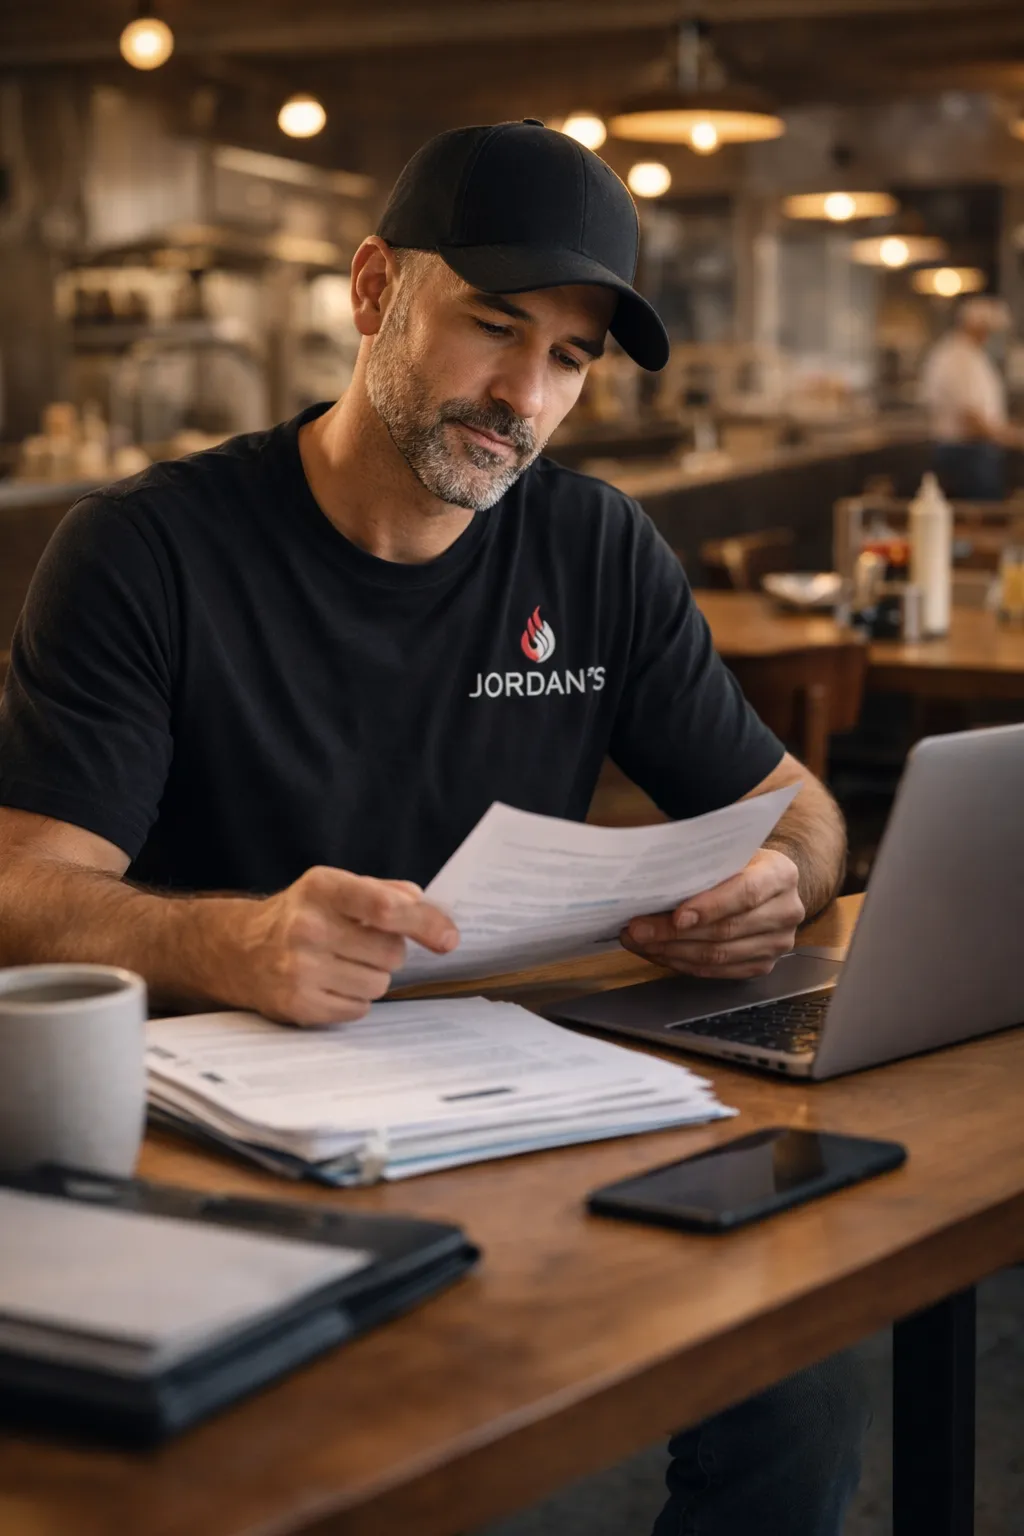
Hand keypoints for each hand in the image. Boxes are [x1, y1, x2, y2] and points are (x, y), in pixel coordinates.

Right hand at [223, 868, 457, 1025]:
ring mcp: (300, 969)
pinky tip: (330, 983)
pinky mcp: (298, 1005)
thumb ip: (384, 891)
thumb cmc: (301, 915)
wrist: (238, 950)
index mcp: (322, 888)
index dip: (423, 922)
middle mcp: (307, 927)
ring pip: (379, 984)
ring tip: (343, 964)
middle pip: (391, 952)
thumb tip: (429, 910)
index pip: (383, 906)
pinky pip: (358, 1009)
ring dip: (372, 977)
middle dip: (390, 951)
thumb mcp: (334, 887)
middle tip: (364, 945)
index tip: (448, 938)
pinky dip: (353, 999)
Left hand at [620, 848, 804, 978]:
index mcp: (781, 874)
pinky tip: (658, 953)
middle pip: (725, 930)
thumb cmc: (741, 864)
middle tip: (637, 929)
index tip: (676, 916)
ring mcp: (778, 943)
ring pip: (718, 956)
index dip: (709, 907)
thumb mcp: (730, 852)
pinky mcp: (763, 965)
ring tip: (639, 942)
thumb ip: (703, 865)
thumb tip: (652, 880)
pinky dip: (683, 964)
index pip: (745, 893)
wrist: (769, 885)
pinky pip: (717, 972)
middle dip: (674, 933)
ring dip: (672, 951)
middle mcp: (786, 911)